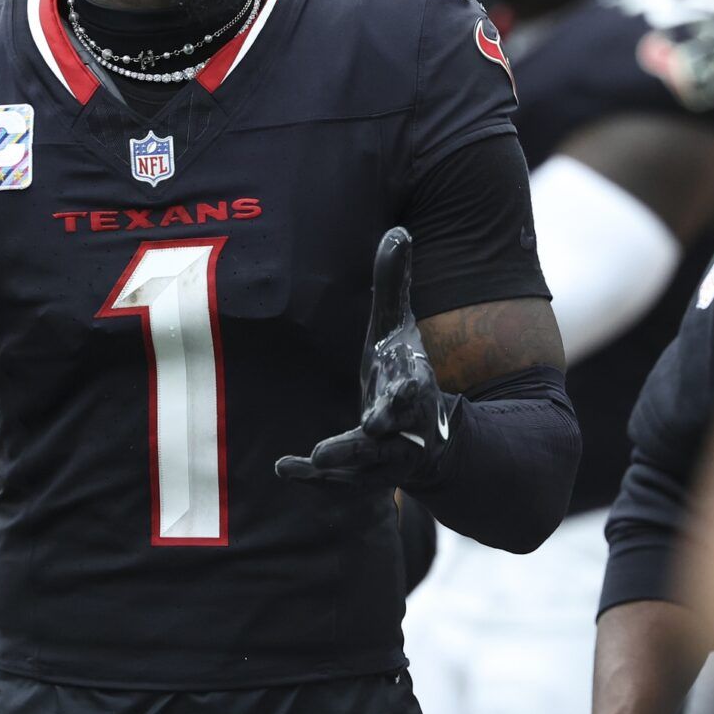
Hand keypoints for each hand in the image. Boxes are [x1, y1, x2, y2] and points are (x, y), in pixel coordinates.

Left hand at [276, 227, 451, 488]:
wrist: (429, 441)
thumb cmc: (400, 372)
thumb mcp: (396, 329)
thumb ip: (393, 284)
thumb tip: (399, 230)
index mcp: (412, 386)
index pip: (413, 387)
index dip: (407, 389)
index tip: (401, 388)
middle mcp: (403, 426)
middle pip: (396, 428)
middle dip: (384, 426)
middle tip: (370, 426)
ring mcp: (384, 457)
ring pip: (368, 463)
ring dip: (345, 459)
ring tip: (317, 457)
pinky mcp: (361, 476)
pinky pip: (337, 482)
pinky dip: (313, 478)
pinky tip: (283, 468)